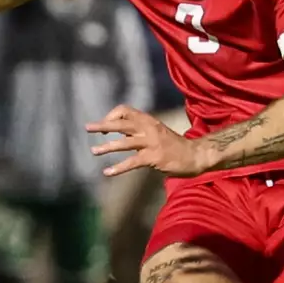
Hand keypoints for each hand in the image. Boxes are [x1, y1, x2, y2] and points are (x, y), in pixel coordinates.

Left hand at [88, 105, 208, 177]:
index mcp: (149, 120)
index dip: (112, 116)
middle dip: (103, 125)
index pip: (125, 110)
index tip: (105, 127)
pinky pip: (132, 162)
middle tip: (88, 128)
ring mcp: (152, 143)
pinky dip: (118, 168)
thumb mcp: (157, 131)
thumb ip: (140, 131)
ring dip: (107, 147)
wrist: (195, 155)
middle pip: (121, 123)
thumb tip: (121, 134)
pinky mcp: (154, 158)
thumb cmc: (174, 145)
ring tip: (93, 151)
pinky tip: (107, 172)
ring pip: (124, 143)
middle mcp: (149, 128)